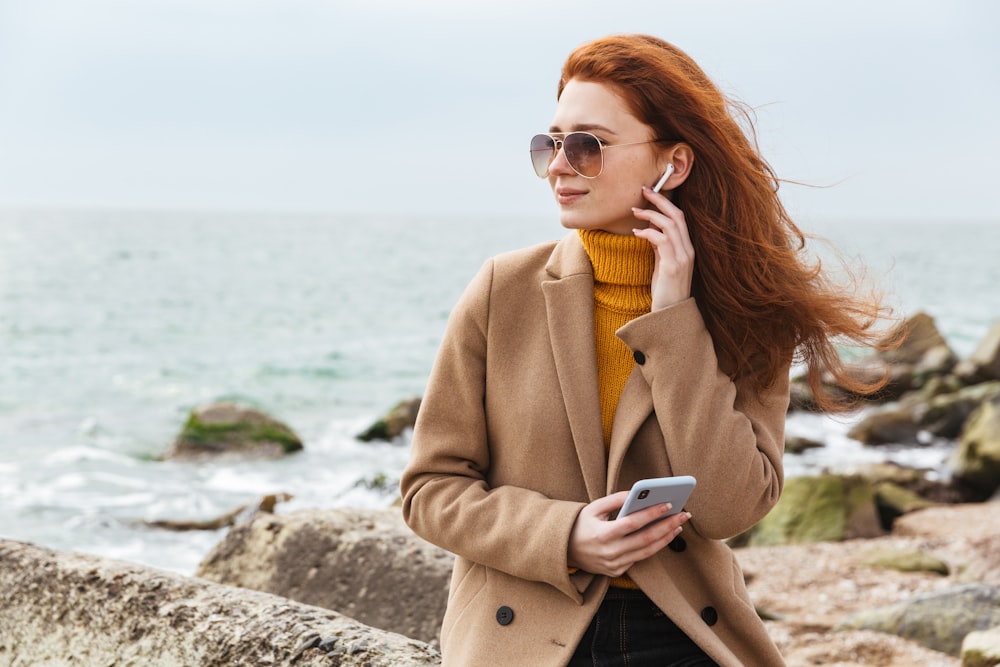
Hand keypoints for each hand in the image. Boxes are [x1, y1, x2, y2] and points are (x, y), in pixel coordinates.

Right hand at [568, 491, 690, 577]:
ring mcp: (614, 564)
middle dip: (668, 526)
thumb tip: (637, 493)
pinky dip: (653, 547)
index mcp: (603, 534)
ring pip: (647, 552)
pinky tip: (663, 536)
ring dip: (666, 538)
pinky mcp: (616, 571)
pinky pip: (639, 558)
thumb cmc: (580, 524)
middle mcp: (610, 552)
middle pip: (646, 539)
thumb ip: (616, 499)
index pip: (634, 523)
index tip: (669, 504)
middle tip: (684, 515)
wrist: (563, 550)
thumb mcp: (593, 507)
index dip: (652, 513)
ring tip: (678, 526)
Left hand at [631, 188, 694, 310]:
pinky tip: (636, 233)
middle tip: (643, 190)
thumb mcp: (662, 265)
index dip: (665, 204)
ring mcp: (683, 258)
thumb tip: (650, 231)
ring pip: (670, 225)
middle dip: (660, 200)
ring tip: (635, 211)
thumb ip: (660, 248)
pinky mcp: (673, 266)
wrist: (669, 315)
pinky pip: (661, 240)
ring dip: (651, 214)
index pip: (680, 218)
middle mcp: (688, 250)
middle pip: (677, 216)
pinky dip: (648, 233)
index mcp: (687, 248)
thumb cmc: (665, 291)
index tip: (650, 194)